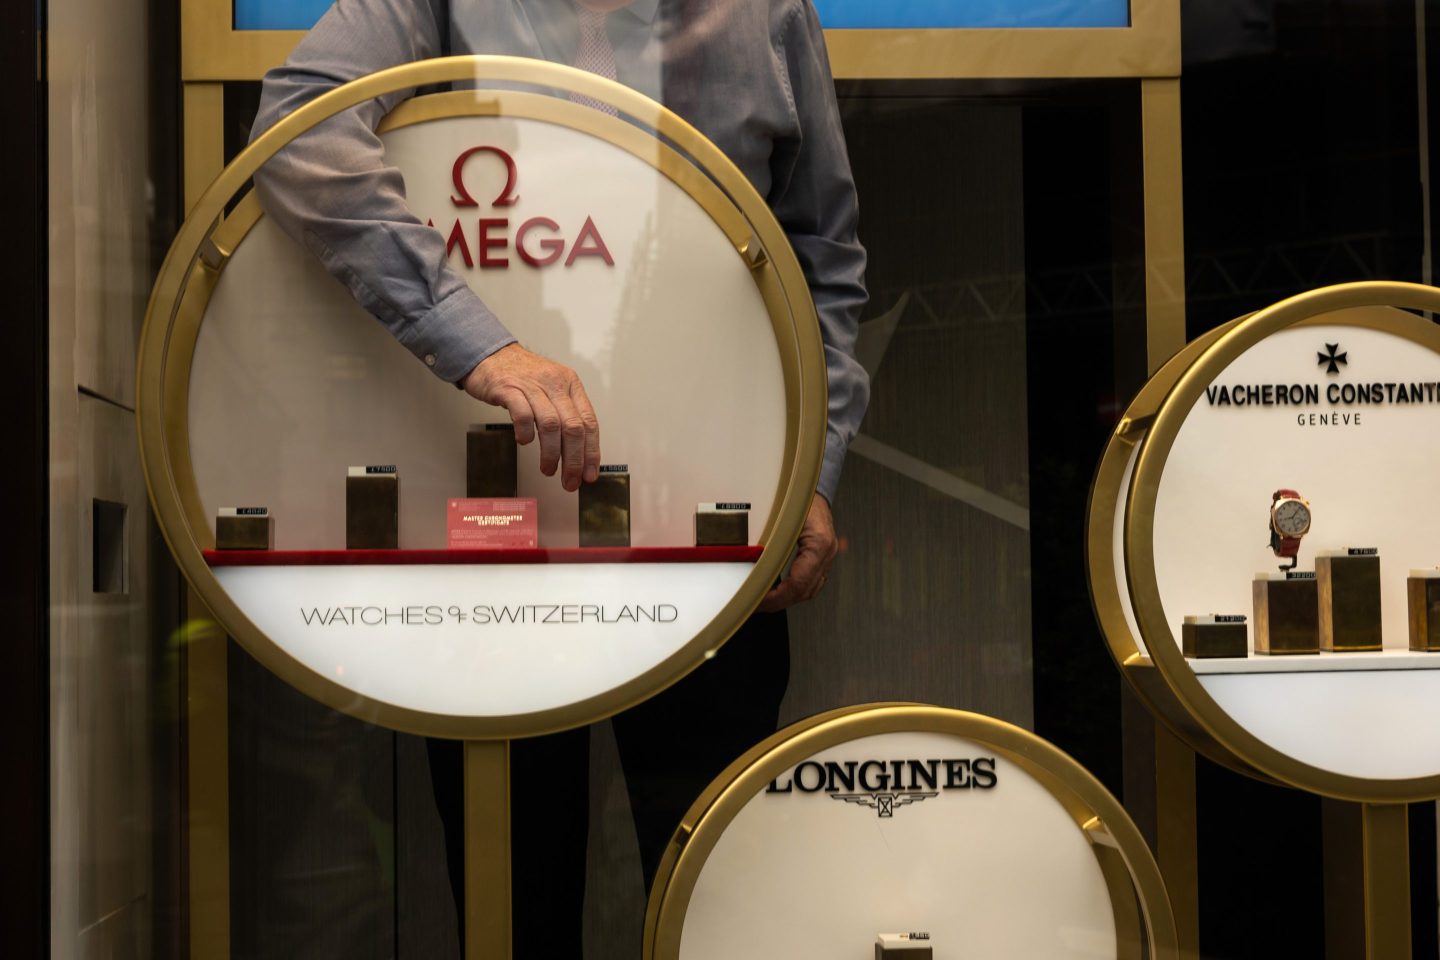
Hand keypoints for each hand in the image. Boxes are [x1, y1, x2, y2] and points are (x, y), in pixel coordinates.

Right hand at [462, 344, 599, 491]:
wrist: (490, 353)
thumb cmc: (522, 377)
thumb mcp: (552, 389)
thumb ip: (565, 413)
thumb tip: (578, 452)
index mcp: (571, 385)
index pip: (589, 422)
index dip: (591, 452)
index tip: (589, 474)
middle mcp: (556, 383)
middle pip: (573, 427)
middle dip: (574, 459)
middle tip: (570, 481)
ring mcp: (532, 385)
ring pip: (551, 425)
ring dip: (551, 453)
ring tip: (548, 469)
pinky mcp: (509, 388)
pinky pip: (523, 415)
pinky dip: (526, 433)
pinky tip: (524, 442)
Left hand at [759, 494, 837, 611]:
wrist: (813, 485)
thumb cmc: (799, 495)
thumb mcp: (781, 517)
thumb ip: (769, 542)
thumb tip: (750, 565)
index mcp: (818, 544)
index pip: (797, 584)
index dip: (775, 597)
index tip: (758, 600)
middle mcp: (827, 552)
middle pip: (805, 591)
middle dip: (779, 602)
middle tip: (757, 605)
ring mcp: (828, 555)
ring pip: (810, 589)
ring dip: (788, 598)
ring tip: (766, 601)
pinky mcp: (824, 555)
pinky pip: (813, 581)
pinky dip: (796, 590)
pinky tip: (780, 591)